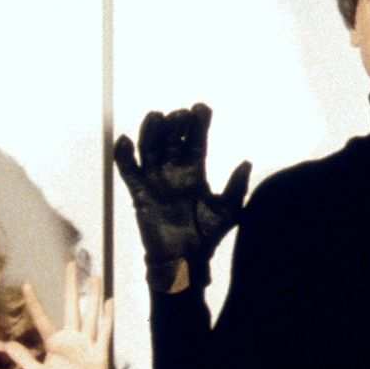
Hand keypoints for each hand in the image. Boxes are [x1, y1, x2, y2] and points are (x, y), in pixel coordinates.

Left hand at [5, 262, 112, 368]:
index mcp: (54, 343)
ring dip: (94, 295)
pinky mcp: (99, 352)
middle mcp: (71, 338)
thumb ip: (24, 359)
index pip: (42, 319)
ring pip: (90, 314)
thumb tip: (5, 342)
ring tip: (95, 276)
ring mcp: (87, 343)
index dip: (34, 303)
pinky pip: (104, 332)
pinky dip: (107, 317)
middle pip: (71, 306)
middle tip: (71, 264)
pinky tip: (109, 302)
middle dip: (71, 286)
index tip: (26, 284)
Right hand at [115, 103, 251, 290]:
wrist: (185, 260)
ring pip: (149, 147)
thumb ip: (237, 188)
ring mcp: (155, 180)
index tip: (202, 108)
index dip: (198, 123)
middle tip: (181, 115)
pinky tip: (125, 140)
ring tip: (157, 116)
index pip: (196, 141)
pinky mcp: (139, 193)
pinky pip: (128, 170)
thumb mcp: (228, 211)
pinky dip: (123, 155)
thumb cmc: (207, 237)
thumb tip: (246, 162)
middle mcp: (174, 171)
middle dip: (176, 123)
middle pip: (172, 139)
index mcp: (195, 172)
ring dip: (151, 130)